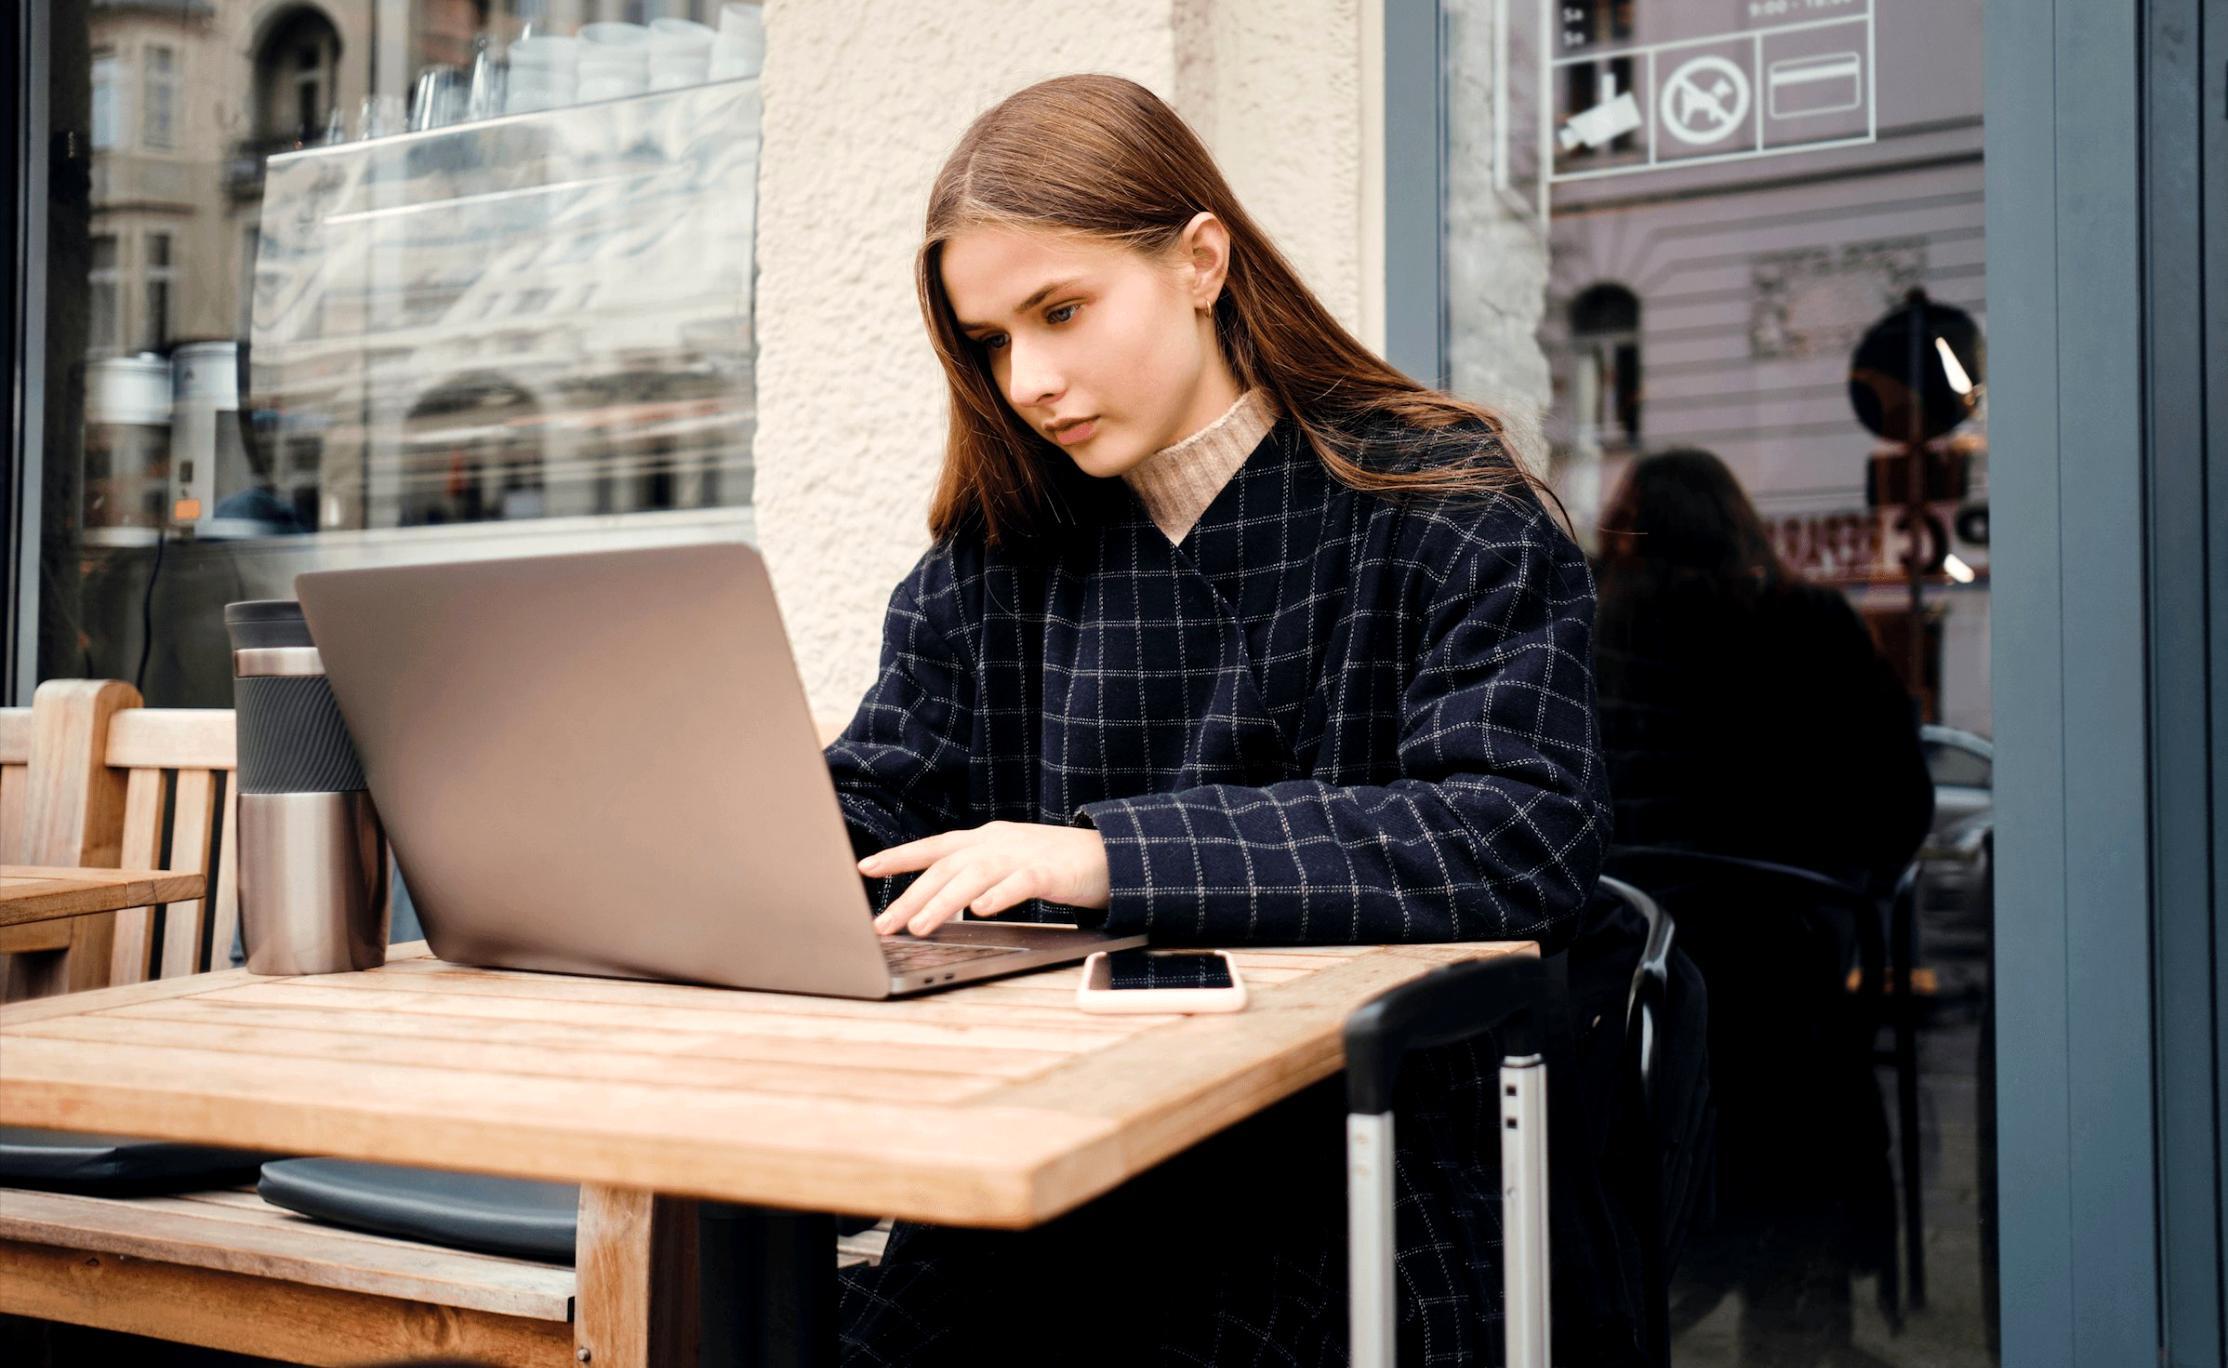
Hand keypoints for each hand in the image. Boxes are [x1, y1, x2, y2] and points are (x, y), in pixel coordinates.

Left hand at [861, 821, 1110, 936]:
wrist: (1110, 854)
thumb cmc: (1056, 864)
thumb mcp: (1008, 863)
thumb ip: (976, 875)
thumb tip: (935, 902)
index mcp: (985, 840)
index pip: (933, 846)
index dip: (899, 856)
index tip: (865, 867)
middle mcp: (997, 842)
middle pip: (944, 868)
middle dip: (910, 896)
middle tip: (884, 924)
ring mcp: (1023, 854)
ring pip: (973, 875)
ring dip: (942, 902)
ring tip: (919, 926)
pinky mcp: (1050, 870)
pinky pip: (1019, 882)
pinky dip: (998, 895)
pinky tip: (980, 911)